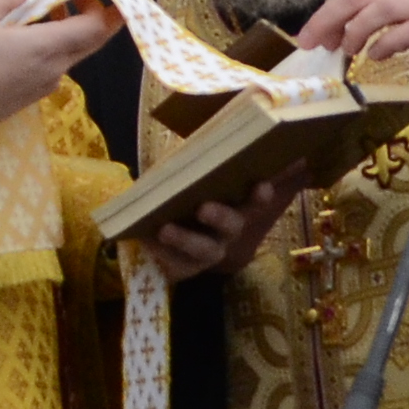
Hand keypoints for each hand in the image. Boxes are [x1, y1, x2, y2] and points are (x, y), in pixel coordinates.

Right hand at [0, 0, 114, 134]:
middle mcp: (55, 67)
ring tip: (53, 13)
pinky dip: (58, 48)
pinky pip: (58, 67)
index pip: (93, 28)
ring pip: (75, 55)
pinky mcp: (37, 95)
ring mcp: (48, 84)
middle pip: (93, 43)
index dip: (102, 9)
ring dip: (73, 33)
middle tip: (93, 2)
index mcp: (46, 46)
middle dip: (101, 22)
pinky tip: (35, 37)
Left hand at [140, 175, 310, 284]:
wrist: (154, 224)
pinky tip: (147, 238)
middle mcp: (228, 230)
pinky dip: (161, 252)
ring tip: (165, 229)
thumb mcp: (186, 171)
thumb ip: (194, 160)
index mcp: (234, 204)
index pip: (255, 199)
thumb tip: (199, 140)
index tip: (261, 186)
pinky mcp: (187, 267)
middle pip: (233, 225)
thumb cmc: (179, 190)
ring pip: (205, 250)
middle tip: (203, 208)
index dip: (261, 195)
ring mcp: (209, 252)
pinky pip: (178, 264)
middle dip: (221, 217)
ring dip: (186, 239)